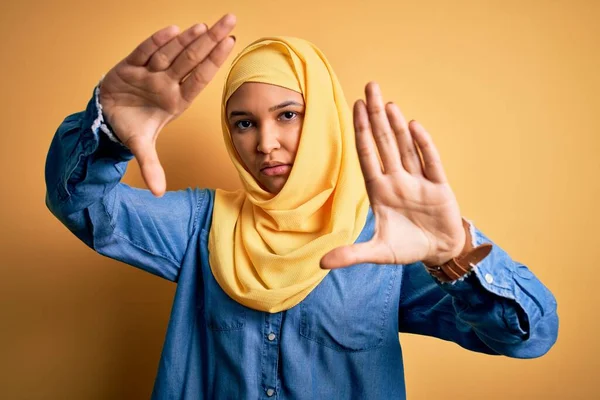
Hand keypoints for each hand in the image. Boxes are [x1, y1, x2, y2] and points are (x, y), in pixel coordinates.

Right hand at [99, 13, 236, 195]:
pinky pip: (144, 52)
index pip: (199, 78)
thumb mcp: (142, 148)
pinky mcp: (129, 67)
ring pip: (171, 53)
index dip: (214, 62)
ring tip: (205, 26)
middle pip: (192, 59)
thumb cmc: (131, 126)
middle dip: (211, 40)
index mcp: (175, 100)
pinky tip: (173, 31)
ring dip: (188, 40)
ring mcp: (149, 73)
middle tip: (230, 20)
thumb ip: (151, 167)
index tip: (231, 45)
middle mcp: (166, 83)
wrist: (106, 117)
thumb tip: (159, 193)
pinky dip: (156, 43)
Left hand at [320, 82, 464, 268]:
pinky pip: (431, 163)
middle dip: (376, 116)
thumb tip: (321, 264)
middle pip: (385, 142)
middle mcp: (397, 180)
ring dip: (397, 125)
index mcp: (380, 191)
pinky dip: (423, 145)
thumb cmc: (407, 248)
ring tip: (387, 102)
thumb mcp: (378, 253)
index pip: (367, 155)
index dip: (360, 132)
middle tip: (370, 87)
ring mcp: (418, 181)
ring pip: (406, 147)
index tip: (354, 107)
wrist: (439, 253)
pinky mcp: (439, 188)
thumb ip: (352, 255)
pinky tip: (414, 125)